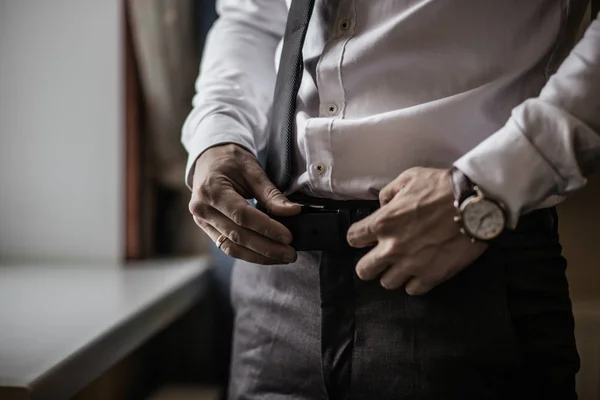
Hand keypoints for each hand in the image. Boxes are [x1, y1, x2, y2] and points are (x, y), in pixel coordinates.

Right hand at [189, 144, 300, 263]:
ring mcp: (202, 221)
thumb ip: (271, 194)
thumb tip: (293, 212)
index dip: (267, 228)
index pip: (242, 215)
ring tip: (282, 257)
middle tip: (290, 254)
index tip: (288, 237)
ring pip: (232, 247)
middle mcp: (202, 209)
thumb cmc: (231, 161)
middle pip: (237, 235)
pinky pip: (228, 246)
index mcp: (211, 190)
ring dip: (259, 256)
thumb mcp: (253, 170)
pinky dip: (249, 253)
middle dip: (267, 248)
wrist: (209, 159)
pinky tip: (267, 255)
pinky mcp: (207, 229)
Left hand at [346, 167, 486, 294]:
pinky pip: (413, 290)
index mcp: (383, 223)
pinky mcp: (432, 276)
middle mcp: (392, 248)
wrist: (475, 203)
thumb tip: (383, 204)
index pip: (353, 239)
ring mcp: (411, 265)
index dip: (358, 237)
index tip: (366, 236)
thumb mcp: (408, 178)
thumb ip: (389, 193)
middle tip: (380, 256)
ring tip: (403, 263)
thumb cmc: (442, 187)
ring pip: (387, 283)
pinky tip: (420, 270)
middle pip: (364, 270)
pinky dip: (414, 282)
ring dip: (392, 273)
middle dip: (369, 263)